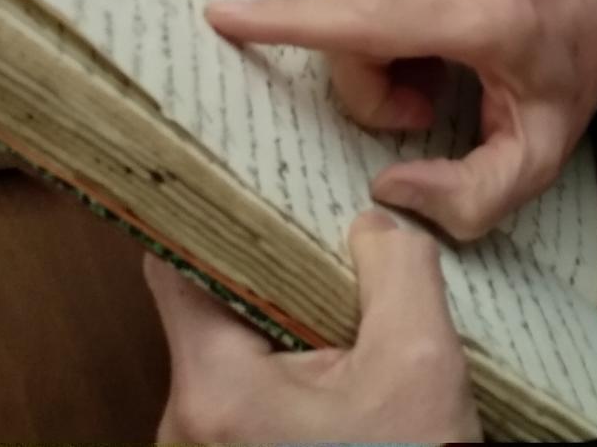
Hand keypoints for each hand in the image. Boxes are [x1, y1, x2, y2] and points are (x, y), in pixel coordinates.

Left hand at [146, 209, 480, 443]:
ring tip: (341, 290)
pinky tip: (338, 349)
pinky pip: (242, 387)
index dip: (214, 211)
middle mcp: (184, 423)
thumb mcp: (421, 365)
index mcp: (213, 390)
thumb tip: (373, 224)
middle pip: (207, 303)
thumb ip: (397, 268)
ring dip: (283, 315)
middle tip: (322, 231)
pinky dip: (286, 359)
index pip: (174, 264)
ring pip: (228, 345)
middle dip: (269, 264)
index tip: (249, 175)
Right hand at [206, 0, 596, 239]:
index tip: (222, 16)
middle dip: (366, 85)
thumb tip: (389, 193)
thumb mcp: (540, 154)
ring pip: (349, 4)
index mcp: (475, 11)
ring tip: (432, 79)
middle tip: (421, 111)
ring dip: (373, 55)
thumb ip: (473, 197)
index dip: (285, 22)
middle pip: (346, 25)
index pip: (362, 16)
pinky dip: (383, 24)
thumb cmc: (568, 70)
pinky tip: (431, 45)